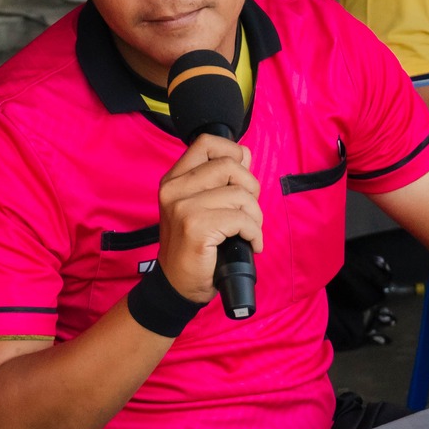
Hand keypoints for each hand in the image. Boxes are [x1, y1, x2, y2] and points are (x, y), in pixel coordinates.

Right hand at [157, 135, 261, 302]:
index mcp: (174, 180)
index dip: (232, 153)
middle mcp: (174, 189)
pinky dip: (255, 234)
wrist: (177, 285)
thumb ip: (220, 179)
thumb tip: (245, 153)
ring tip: (248, 231)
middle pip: (229, 165)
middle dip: (250, 188)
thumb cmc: (193, 247)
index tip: (239, 178)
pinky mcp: (196, 227)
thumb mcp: (201, 207)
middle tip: (247, 211)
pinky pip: (242, 219)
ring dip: (254, 216)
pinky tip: (251, 244)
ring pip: (240, 194)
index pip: (207, 142)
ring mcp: (183, 207)